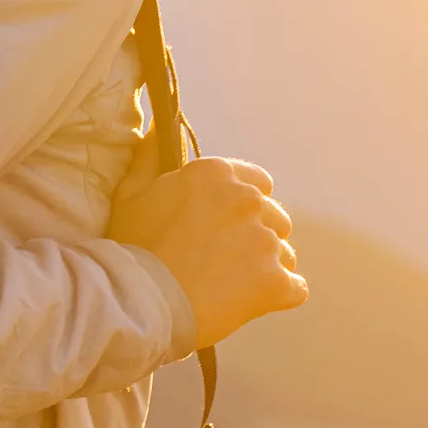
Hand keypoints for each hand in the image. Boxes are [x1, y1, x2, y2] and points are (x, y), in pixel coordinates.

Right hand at [108, 126, 307, 349]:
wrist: (141, 303)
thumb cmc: (134, 247)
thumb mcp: (132, 192)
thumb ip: (151, 154)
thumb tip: (159, 124)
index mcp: (218, 174)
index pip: (259, 182)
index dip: (242, 205)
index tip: (222, 224)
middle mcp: (248, 200)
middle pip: (275, 217)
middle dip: (255, 234)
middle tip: (223, 258)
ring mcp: (265, 241)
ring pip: (284, 252)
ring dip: (265, 266)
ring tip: (231, 283)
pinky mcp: (275, 281)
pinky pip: (295, 287)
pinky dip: (278, 295)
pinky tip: (250, 301)